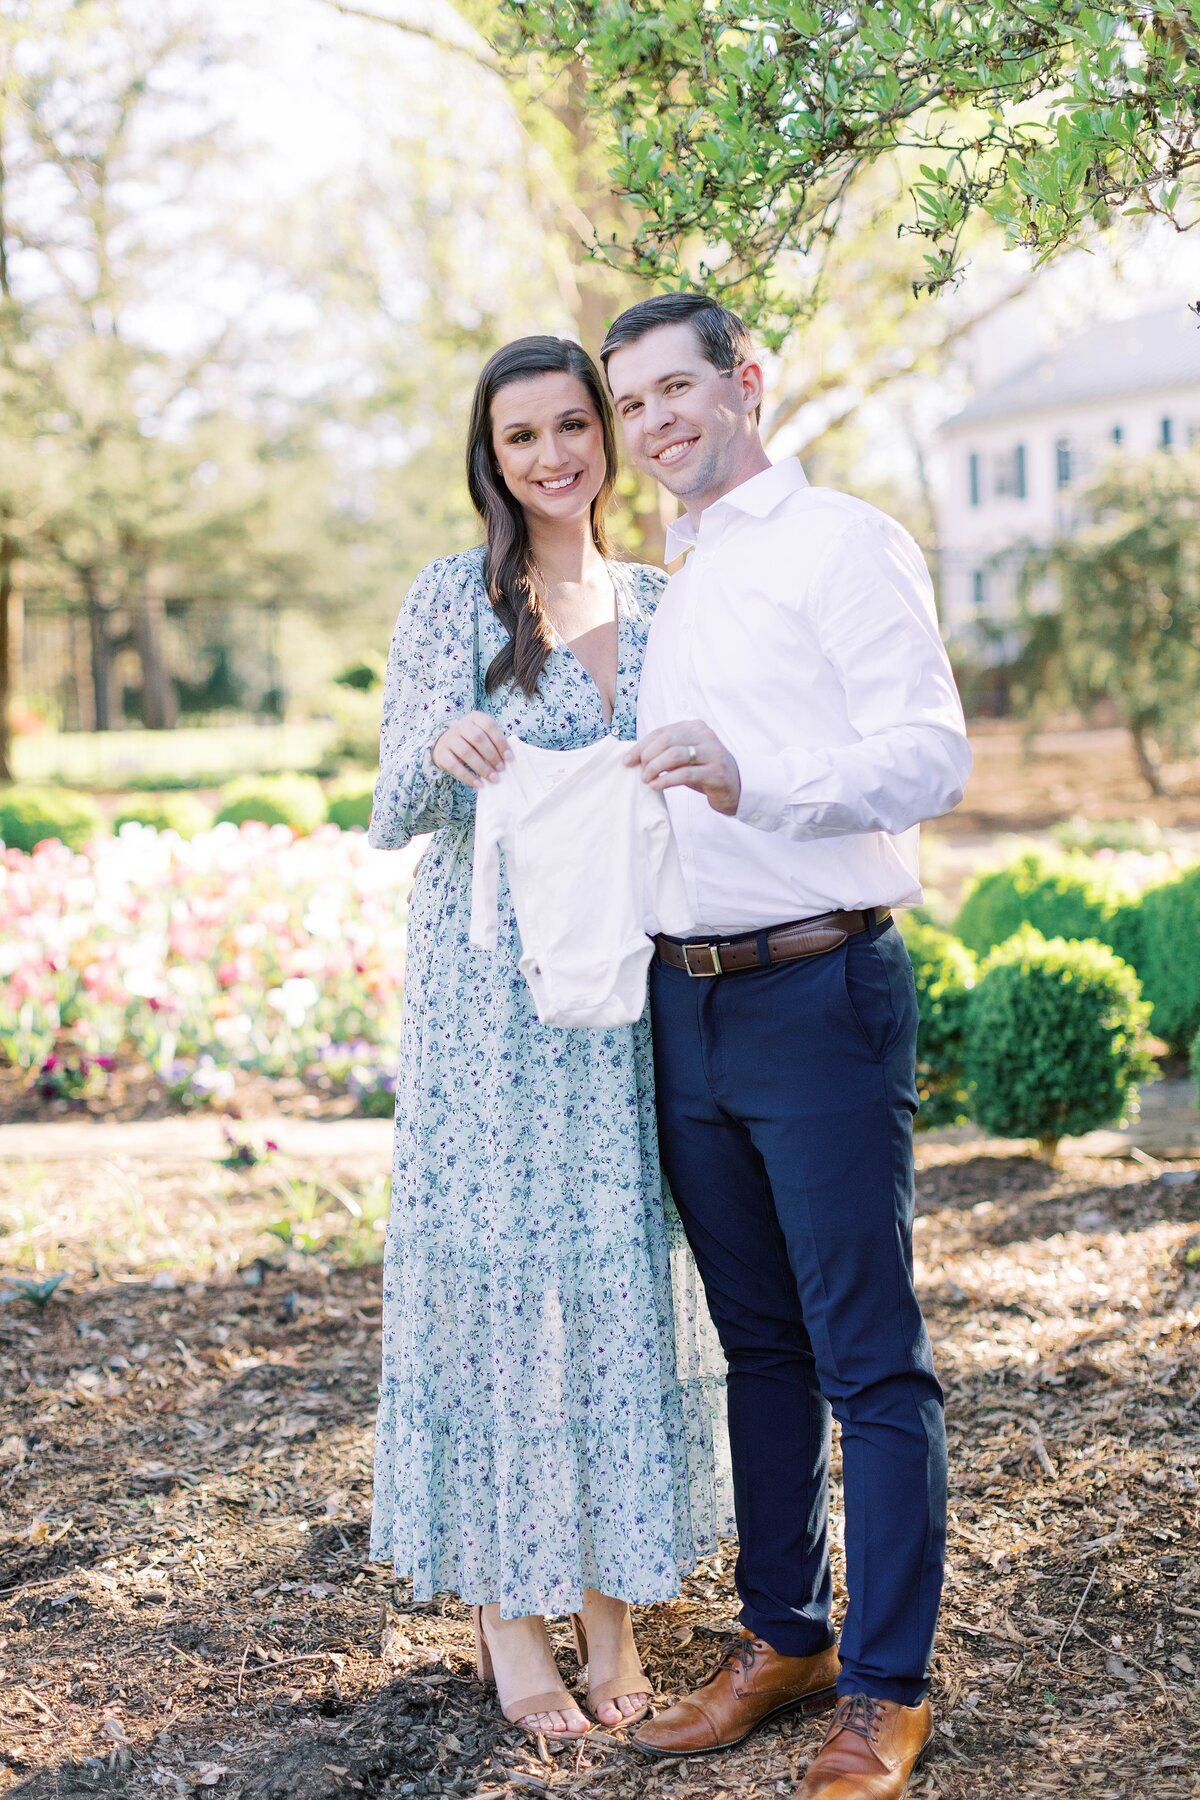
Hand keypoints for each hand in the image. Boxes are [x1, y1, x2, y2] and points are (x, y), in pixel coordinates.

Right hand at [432, 711, 510, 787]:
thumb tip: (508, 760)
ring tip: (492, 778)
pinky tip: (478, 784)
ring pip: (466, 752)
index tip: (509, 758)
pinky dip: (467, 776)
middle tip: (501, 769)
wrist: (445, 743)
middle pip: (477, 738)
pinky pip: (454, 765)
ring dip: (481, 767)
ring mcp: (449, 738)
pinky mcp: (441, 753)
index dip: (500, 742)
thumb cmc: (471, 741)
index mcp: (475, 718)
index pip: (489, 726)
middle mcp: (460, 725)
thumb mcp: (483, 736)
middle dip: (491, 755)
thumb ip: (494, 743)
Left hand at [623, 720, 740, 815]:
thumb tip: (633, 756)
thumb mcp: (685, 756)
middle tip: (641, 772)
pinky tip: (657, 786)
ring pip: (674, 755)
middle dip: (647, 757)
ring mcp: (712, 753)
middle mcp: (705, 736)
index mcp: (695, 727)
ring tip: (647, 780)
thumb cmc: (704, 771)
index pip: (661, 732)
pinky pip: (685, 774)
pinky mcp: (716, 772)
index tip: (627, 761)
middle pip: (666, 740)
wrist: (736, 787)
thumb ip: (665, 752)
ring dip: (655, 768)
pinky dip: (666, 780)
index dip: (641, 746)